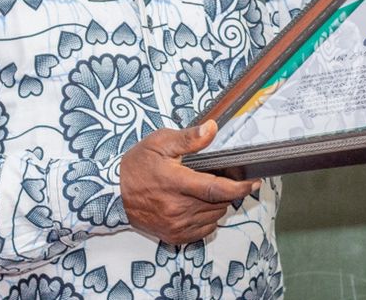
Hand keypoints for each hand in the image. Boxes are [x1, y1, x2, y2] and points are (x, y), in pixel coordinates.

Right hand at [119, 120, 259, 243]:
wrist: (112, 193)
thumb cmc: (136, 165)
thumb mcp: (160, 143)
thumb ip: (188, 138)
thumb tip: (212, 128)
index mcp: (177, 184)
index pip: (218, 189)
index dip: (241, 187)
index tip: (254, 182)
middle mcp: (178, 208)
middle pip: (219, 203)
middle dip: (226, 191)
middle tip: (219, 178)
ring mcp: (176, 225)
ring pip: (213, 217)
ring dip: (217, 204)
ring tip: (206, 190)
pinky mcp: (173, 236)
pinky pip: (203, 230)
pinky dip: (207, 219)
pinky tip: (197, 205)